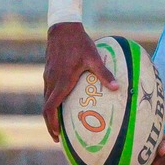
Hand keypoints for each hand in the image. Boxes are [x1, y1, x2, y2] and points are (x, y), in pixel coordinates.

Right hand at [42, 22, 115, 140]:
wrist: (63, 28)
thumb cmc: (80, 43)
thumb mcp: (94, 57)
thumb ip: (104, 73)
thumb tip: (118, 88)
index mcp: (61, 81)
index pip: (50, 108)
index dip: (52, 123)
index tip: (57, 135)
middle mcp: (52, 81)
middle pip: (46, 108)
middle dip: (50, 124)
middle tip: (59, 137)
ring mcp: (48, 76)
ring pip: (46, 100)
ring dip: (51, 114)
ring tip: (60, 125)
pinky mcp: (49, 72)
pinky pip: (48, 92)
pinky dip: (52, 103)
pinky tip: (62, 104)